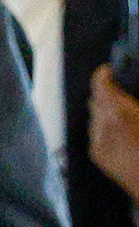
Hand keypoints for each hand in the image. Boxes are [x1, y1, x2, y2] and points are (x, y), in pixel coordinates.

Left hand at [89, 66, 138, 203]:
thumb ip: (133, 105)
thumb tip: (128, 101)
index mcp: (119, 112)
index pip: (101, 86)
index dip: (103, 75)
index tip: (108, 70)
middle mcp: (102, 125)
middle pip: (95, 100)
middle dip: (104, 93)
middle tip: (117, 89)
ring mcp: (97, 142)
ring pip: (93, 118)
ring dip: (103, 111)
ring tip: (119, 111)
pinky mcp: (97, 155)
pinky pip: (95, 134)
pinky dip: (103, 128)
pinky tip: (117, 131)